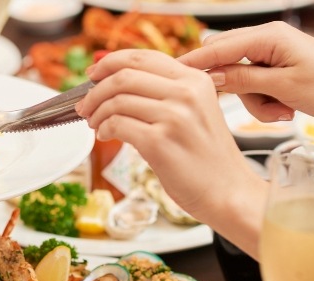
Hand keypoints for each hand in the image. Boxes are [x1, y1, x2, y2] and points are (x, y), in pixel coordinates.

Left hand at [75, 49, 266, 255]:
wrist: (228, 191)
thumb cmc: (207, 156)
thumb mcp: (196, 110)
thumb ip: (167, 92)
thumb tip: (118, 83)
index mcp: (194, 80)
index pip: (142, 57)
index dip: (110, 62)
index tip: (93, 73)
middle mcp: (186, 93)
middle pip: (123, 76)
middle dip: (95, 90)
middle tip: (85, 106)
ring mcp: (173, 117)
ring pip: (116, 100)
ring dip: (96, 112)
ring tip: (95, 125)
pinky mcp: (159, 142)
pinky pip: (117, 124)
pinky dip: (104, 129)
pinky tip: (105, 136)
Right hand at [178, 21, 313, 121]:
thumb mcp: (284, 86)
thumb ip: (243, 80)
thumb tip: (210, 78)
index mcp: (268, 37)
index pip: (218, 47)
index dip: (193, 62)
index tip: (170, 75)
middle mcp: (266, 41)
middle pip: (224, 63)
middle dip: (234, 89)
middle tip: (252, 103)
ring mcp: (269, 55)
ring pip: (238, 79)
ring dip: (253, 101)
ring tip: (280, 110)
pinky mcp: (273, 69)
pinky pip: (252, 86)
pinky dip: (262, 101)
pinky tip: (283, 108)